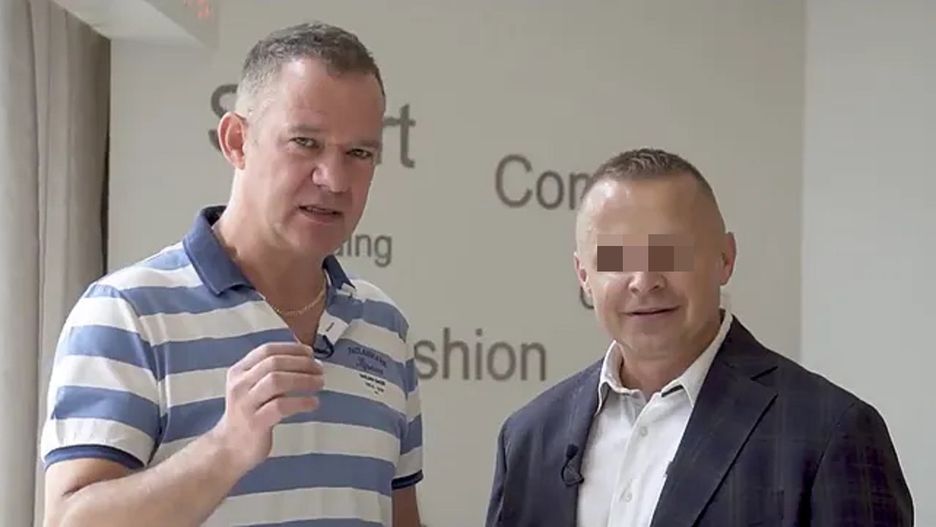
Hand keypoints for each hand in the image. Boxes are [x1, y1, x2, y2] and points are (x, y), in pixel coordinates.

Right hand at [209, 342, 324, 470]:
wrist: (229, 448)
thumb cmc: (249, 414)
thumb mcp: (252, 388)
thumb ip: (271, 373)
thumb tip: (306, 358)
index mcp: (238, 371)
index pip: (266, 350)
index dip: (291, 349)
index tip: (310, 352)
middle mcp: (239, 385)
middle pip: (273, 363)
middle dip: (301, 363)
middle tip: (319, 369)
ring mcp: (246, 404)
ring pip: (276, 381)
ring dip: (303, 379)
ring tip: (319, 383)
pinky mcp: (255, 423)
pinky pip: (281, 406)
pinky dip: (301, 402)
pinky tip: (313, 403)